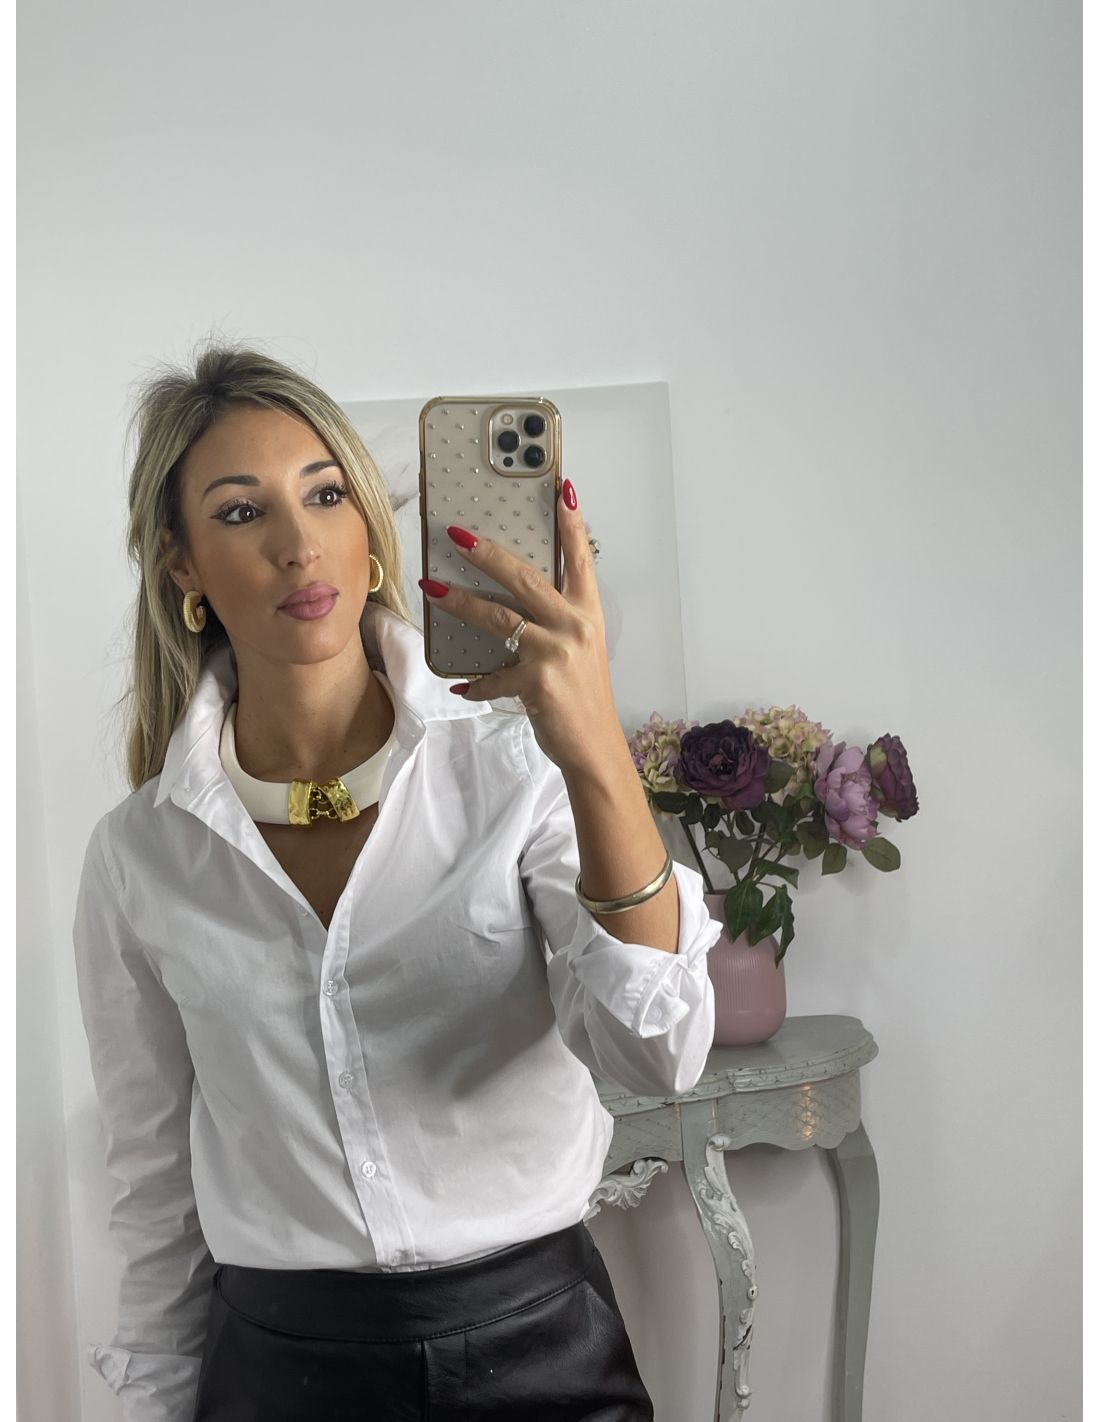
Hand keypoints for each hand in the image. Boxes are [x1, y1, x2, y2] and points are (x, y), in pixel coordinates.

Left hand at [417, 479, 622, 776]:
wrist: (595, 746)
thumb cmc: (584, 696)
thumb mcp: (581, 649)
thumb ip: (556, 620)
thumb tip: (517, 601)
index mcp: (588, 613)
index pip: (579, 559)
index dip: (570, 524)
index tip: (562, 488)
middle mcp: (574, 625)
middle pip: (525, 578)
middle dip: (488, 554)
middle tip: (458, 534)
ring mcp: (555, 652)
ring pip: (498, 617)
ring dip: (460, 602)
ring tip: (432, 587)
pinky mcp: (536, 681)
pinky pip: (492, 676)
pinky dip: (475, 684)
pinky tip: (461, 687)